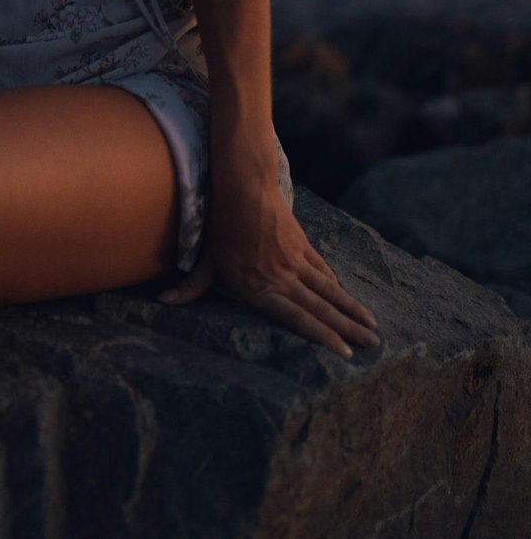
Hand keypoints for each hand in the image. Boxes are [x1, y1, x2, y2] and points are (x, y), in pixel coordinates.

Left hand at [158, 179, 380, 359]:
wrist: (242, 185)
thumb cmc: (218, 225)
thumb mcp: (204, 259)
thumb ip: (192, 285)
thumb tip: (164, 301)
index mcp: (259, 287)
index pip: (297, 318)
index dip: (322, 336)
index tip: (344, 352)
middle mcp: (282, 277)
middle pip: (321, 307)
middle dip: (348, 329)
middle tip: (374, 346)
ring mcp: (295, 261)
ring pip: (329, 290)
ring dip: (351, 309)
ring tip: (372, 327)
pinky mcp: (301, 245)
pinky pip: (323, 269)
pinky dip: (336, 285)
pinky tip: (347, 297)